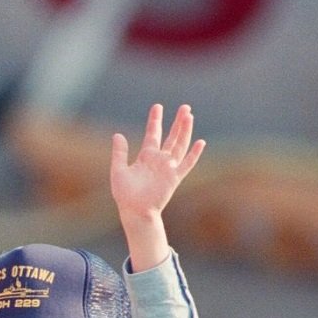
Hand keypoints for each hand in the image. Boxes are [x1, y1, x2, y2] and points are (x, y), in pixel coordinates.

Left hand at [110, 103, 204, 271]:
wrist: (134, 211)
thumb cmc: (125, 194)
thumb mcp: (118, 170)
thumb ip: (120, 153)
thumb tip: (117, 134)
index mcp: (146, 156)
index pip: (153, 134)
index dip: (155, 120)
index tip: (158, 106)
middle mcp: (159, 160)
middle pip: (171, 136)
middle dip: (178, 122)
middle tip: (185, 106)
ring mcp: (168, 168)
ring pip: (180, 145)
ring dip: (185, 131)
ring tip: (190, 116)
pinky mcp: (174, 178)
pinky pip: (186, 164)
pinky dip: (194, 154)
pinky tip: (200, 142)